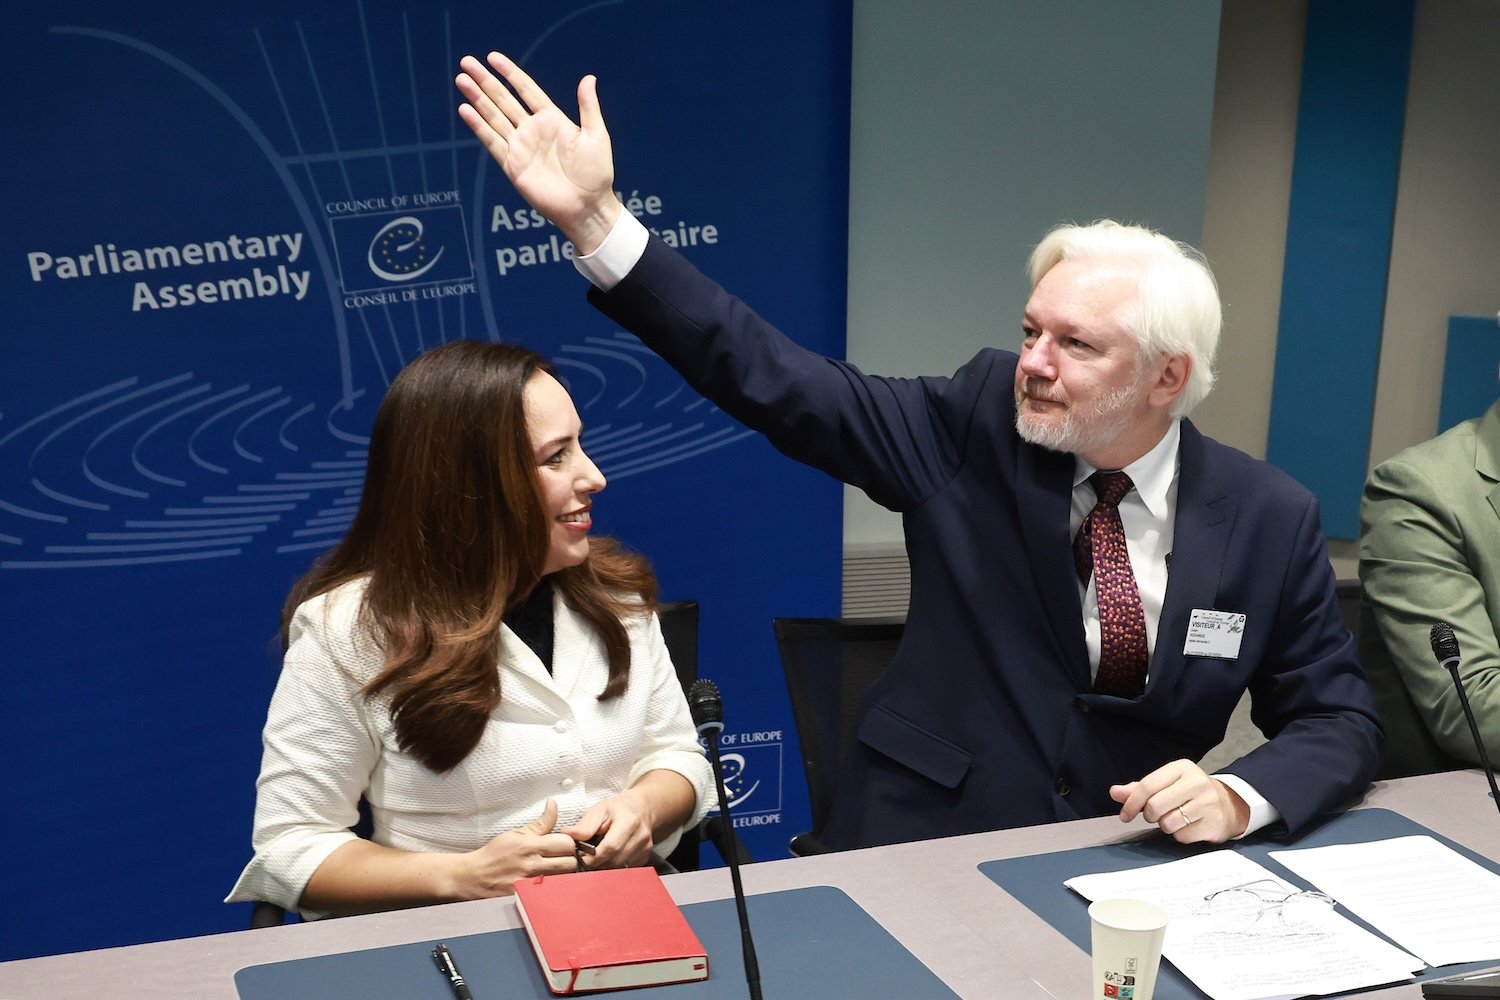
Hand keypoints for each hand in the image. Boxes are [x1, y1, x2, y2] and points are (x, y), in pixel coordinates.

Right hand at [453, 799, 579, 897]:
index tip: (564, 843)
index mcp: (530, 846)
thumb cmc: (494, 854)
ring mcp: (531, 884)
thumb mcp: (516, 833)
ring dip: (564, 873)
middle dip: (570, 858)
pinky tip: (548, 883)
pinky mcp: (528, 898)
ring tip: (556, 869)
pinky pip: (552, 892)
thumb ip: (540, 823)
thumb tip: (553, 804)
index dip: (569, 842)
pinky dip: (554, 887)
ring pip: (564, 879)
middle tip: (563, 857)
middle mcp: (532, 866)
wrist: (473, 877)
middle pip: (571, 863)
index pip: (566, 843)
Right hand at [455, 51, 621, 252]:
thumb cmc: (596, 173)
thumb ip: (588, 106)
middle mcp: (532, 130)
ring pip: (494, 117)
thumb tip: (589, 77)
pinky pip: (492, 142)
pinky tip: (465, 110)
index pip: (526, 89)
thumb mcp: (597, 135)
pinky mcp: (512, 165)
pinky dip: (478, 126)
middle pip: (503, 99)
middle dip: (485, 81)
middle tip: (466, 62)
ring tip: (461, 80)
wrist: (587, 207)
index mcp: (552, 119)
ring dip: (477, 99)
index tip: (492, 57)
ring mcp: (520, 147)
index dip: (510, 73)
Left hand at [561, 790, 656, 869]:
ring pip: (619, 868)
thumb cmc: (617, 809)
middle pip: (615, 861)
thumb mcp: (599, 810)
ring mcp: (645, 849)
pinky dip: (613, 867)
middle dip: (596, 864)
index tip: (580, 858)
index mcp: (629, 821)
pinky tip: (608, 858)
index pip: (610, 847)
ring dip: (604, 867)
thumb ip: (585, 825)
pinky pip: (625, 869)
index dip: (593, 857)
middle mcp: (640, 836)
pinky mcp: (645, 857)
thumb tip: (567, 835)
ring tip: (596, 857)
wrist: (641, 809)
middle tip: (585, 859)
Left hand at [1109, 759, 1250, 843]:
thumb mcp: (1167, 784)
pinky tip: (1189, 826)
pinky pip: (1182, 836)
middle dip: (1149, 815)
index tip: (1124, 815)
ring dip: (1165, 826)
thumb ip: (1140, 789)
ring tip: (1175, 818)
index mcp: (1182, 768)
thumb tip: (1114, 792)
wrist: (1228, 805)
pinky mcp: (1214, 823)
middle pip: (1155, 806)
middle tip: (1155, 815)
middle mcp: (1197, 782)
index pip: (1147, 785)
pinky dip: (1180, 835)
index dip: (1131, 802)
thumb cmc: (1190, 793)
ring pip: (1168, 823)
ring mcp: (1208, 803)